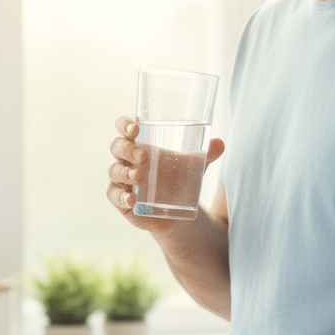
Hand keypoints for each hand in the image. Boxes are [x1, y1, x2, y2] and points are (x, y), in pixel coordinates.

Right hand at [107, 116, 224, 233]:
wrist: (176, 210)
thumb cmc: (178, 179)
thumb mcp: (193, 165)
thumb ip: (206, 154)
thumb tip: (220, 143)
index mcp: (139, 143)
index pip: (123, 128)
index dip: (124, 124)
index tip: (135, 127)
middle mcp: (125, 159)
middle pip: (117, 147)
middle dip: (128, 149)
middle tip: (144, 155)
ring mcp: (120, 179)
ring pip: (114, 171)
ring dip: (125, 173)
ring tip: (139, 176)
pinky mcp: (120, 199)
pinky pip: (114, 196)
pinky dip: (121, 197)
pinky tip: (131, 199)